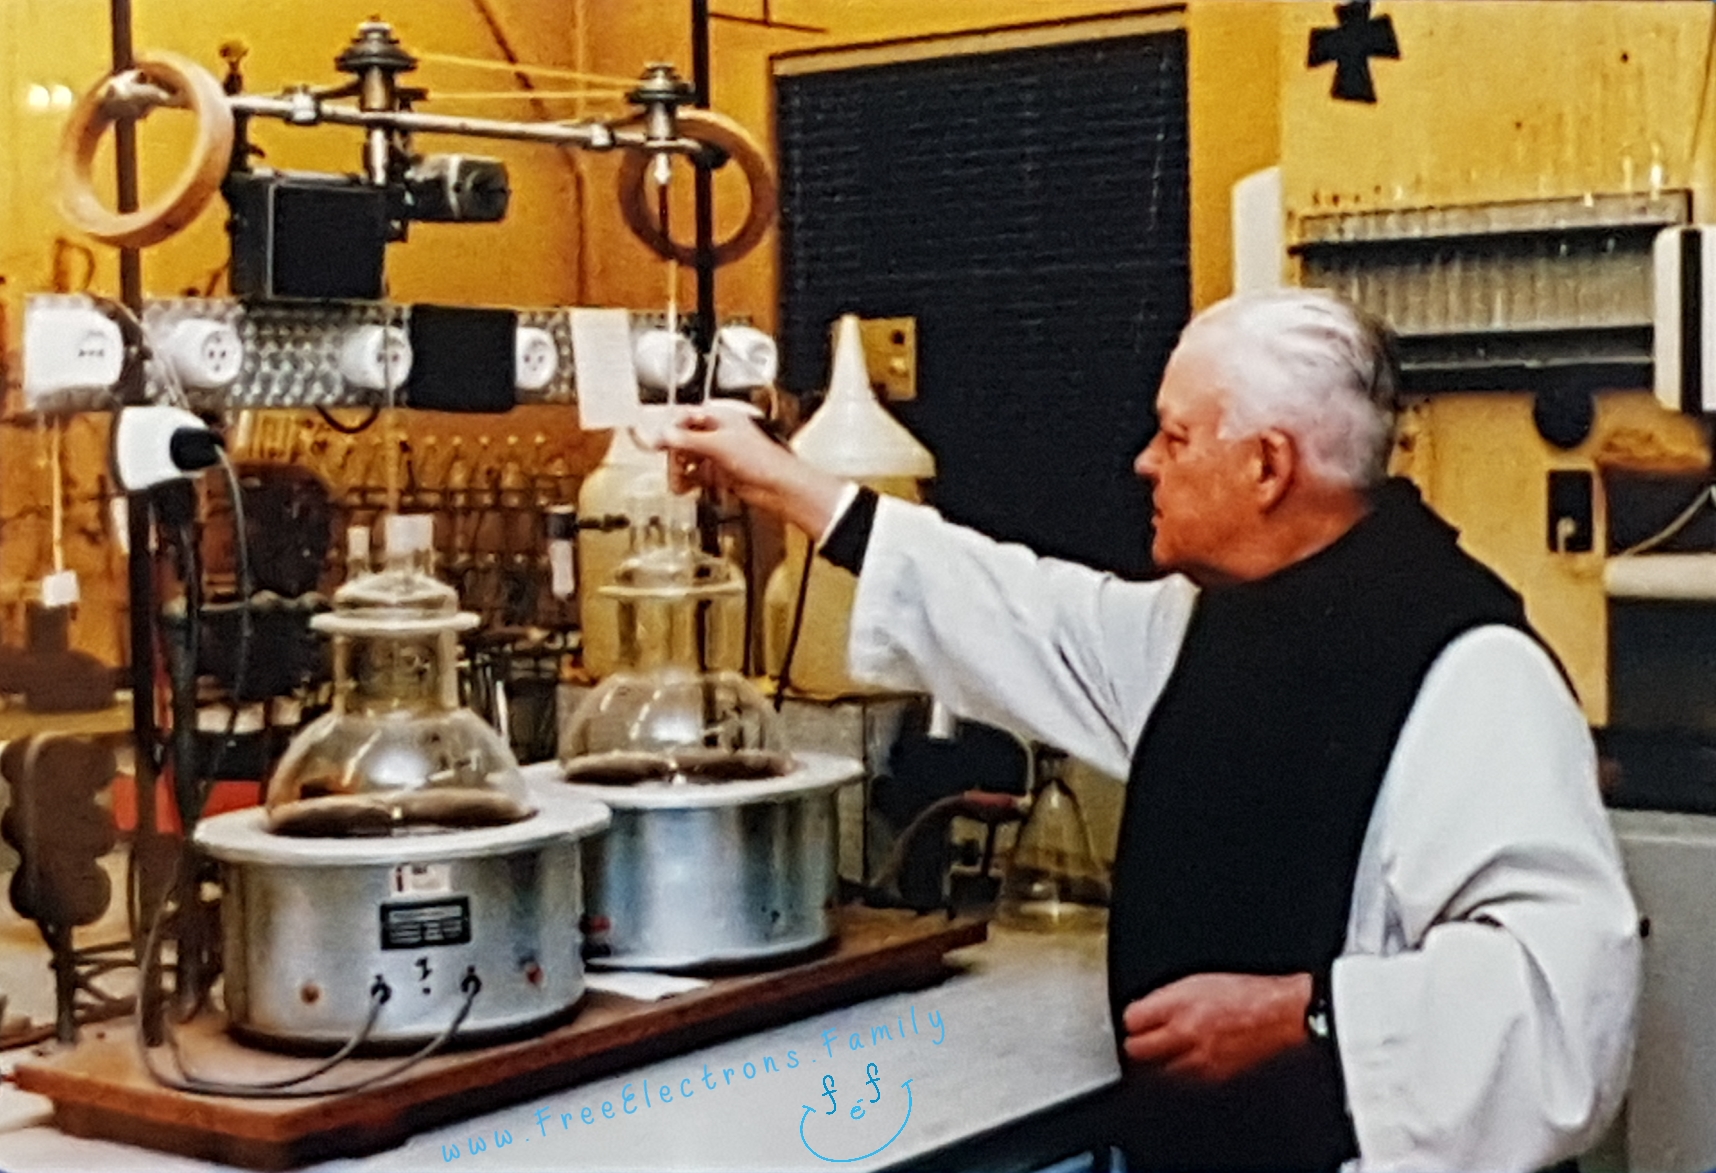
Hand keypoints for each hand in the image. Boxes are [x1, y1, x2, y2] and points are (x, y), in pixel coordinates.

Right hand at [659, 404, 848, 536]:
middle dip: (675, 456)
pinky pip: (696, 475)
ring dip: (679, 471)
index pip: (684, 418)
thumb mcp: (718, 445)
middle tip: (671, 468)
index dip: (668, 430)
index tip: (653, 442)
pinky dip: (688, 481)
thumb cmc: (761, 460)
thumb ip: (687, 440)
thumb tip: (662, 435)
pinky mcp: (720, 473)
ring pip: (688, 459)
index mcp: (720, 417)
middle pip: (682, 440)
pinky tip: (684, 487)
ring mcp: (718, 453)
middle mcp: (718, 433)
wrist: (779, 487)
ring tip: (678, 483)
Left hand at [1121, 972, 1311, 1082]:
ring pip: (1157, 1072)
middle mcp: (1187, 1032)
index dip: (1130, 1021)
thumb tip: (1145, 1012)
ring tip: (1162, 1053)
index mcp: (1180, 1003)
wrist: (1281, 1014)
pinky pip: (1182, 1081)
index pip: (1131, 1020)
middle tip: (1140, 1041)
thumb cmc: (1246, 994)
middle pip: (1137, 1051)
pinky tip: (1184, 1063)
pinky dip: (1179, 1074)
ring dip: (1156, 1063)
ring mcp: (1199, 1059)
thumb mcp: (1198, 982)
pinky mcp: (1214, 1077)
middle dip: (1136, 1046)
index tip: (1134, 1022)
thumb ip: (1166, 999)